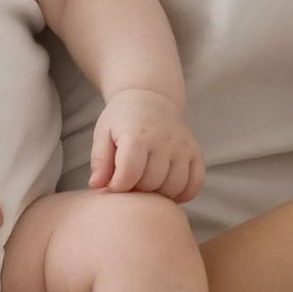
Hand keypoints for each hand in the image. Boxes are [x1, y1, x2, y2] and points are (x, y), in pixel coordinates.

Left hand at [89, 90, 204, 203]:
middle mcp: (163, 140)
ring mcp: (182, 147)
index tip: (112, 184)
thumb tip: (97, 187)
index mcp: (137, 135)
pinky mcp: (195, 152)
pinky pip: (195, 183)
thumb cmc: (122, 120)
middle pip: (151, 183)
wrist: (150, 97)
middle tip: (129, 183)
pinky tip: (168, 190)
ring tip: (146, 185)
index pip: (129, 174)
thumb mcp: (103, 134)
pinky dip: (183, 194)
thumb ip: (99, 161)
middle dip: (137, 190)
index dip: (118, 187)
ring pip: (174, 187)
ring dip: (159, 194)